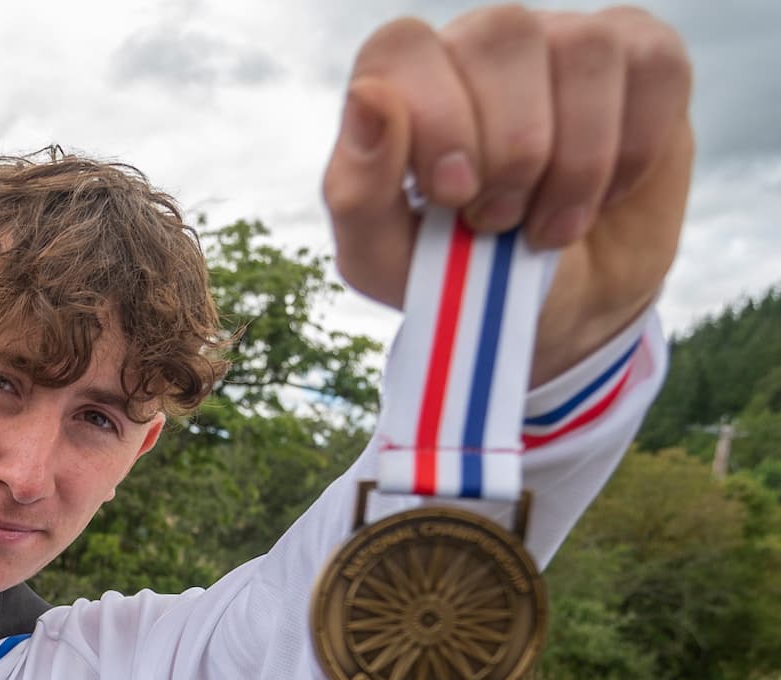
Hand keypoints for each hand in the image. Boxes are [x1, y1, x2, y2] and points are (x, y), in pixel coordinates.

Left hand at [323, 6, 691, 381]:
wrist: (555, 312)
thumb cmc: (454, 276)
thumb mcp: (386, 261)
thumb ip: (357, 190)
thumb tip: (368, 97)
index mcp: (409, 84)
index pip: (402, 47)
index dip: (433, 115)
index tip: (453, 193)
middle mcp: (483, 47)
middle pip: (501, 34)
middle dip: (510, 148)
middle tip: (497, 222)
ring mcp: (565, 41)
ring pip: (582, 49)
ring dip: (575, 162)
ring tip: (547, 229)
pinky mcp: (645, 57)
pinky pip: (654, 67)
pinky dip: (633, 150)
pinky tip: (605, 195)